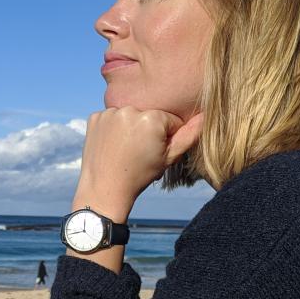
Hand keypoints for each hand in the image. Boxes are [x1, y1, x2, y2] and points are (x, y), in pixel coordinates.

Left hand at [71, 107, 203, 219]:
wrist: (104, 189)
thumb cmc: (140, 175)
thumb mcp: (169, 158)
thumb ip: (189, 136)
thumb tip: (205, 116)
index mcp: (152, 118)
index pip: (170, 120)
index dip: (167, 137)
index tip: (155, 151)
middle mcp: (130, 109)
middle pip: (149, 115)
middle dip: (148, 129)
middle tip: (139, 151)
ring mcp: (109, 112)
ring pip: (130, 115)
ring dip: (130, 127)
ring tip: (125, 149)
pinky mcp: (95, 117)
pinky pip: (111, 117)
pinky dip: (113, 127)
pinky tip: (112, 144)